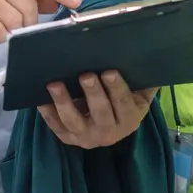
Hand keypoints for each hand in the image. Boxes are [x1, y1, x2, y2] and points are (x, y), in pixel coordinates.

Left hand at [38, 71, 158, 148]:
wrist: (112, 126)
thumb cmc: (126, 101)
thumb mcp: (140, 94)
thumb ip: (146, 79)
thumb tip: (152, 54)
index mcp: (130, 119)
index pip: (123, 104)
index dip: (117, 88)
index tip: (110, 72)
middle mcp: (109, 133)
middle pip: (100, 112)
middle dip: (92, 93)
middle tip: (85, 74)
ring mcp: (86, 137)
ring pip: (74, 121)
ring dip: (64, 102)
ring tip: (54, 84)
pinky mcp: (68, 138)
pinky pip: (55, 126)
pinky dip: (48, 112)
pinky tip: (40, 98)